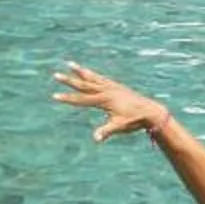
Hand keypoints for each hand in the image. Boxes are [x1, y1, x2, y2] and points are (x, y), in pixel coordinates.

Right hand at [54, 64, 168, 141]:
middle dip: (68, 80)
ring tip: (70, 64)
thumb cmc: (133, 120)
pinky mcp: (117, 86)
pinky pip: (101, 78)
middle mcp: (106, 90)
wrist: (149, 111)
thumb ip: (106, 131)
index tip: (54, 96)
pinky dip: (93, 74)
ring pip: (92, 78)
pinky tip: (88, 72)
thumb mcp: (118, 126)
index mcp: (104, 100)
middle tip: (55, 75)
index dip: (67, 98)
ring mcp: (111, 87)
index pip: (81, 99)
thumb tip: (96, 139)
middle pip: (83, 85)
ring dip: (80, 71)